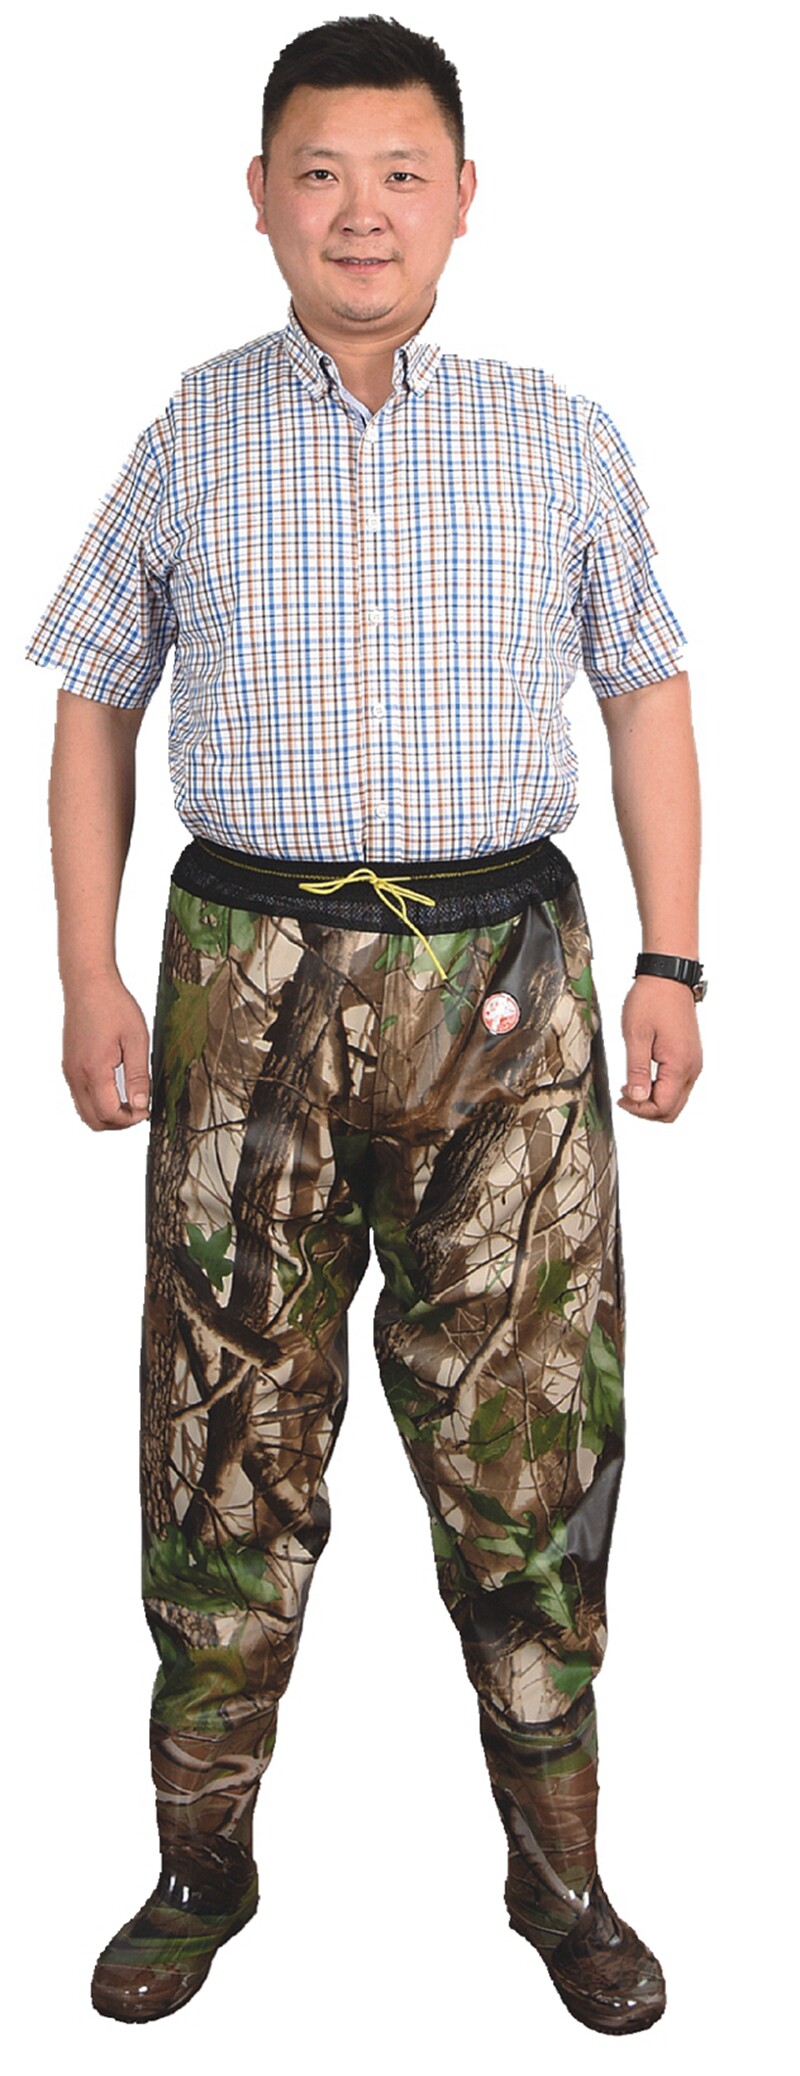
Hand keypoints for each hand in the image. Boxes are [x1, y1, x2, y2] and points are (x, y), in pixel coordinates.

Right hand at [62, 973, 150, 1129]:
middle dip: (118, 1123)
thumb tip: (141, 1104)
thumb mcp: (137, 1040)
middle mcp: (77, 1075)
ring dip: (107, 1114)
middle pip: (93, 1120)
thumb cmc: (113, 1006)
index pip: (109, 1114)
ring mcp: (70, 1072)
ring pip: (85, 1111)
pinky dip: (97, 1102)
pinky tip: (115, 1089)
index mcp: (94, 1070)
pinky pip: (80, 1096)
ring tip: (129, 1100)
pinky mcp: (69, 1066)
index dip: (131, 1119)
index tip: (146, 1109)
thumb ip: (139, 1076)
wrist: (88, 984)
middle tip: (139, 1109)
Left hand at [617, 974, 702, 1123]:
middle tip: (625, 1097)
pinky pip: (679, 1084)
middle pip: (673, 1109)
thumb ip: (636, 1070)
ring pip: (677, 1098)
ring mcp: (693, 1062)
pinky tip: (644, 1076)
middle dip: (647, 1109)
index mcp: (679, 1065)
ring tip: (631, 1085)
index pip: (663, 1107)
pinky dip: (661, 1088)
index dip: (640, 1109)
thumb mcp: (636, 1036)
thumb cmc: (652, 1000)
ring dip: (654, 1099)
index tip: (622, 1098)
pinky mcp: (690, 1056)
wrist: (668, 977)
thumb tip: (636, 1096)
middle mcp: (692, 1067)